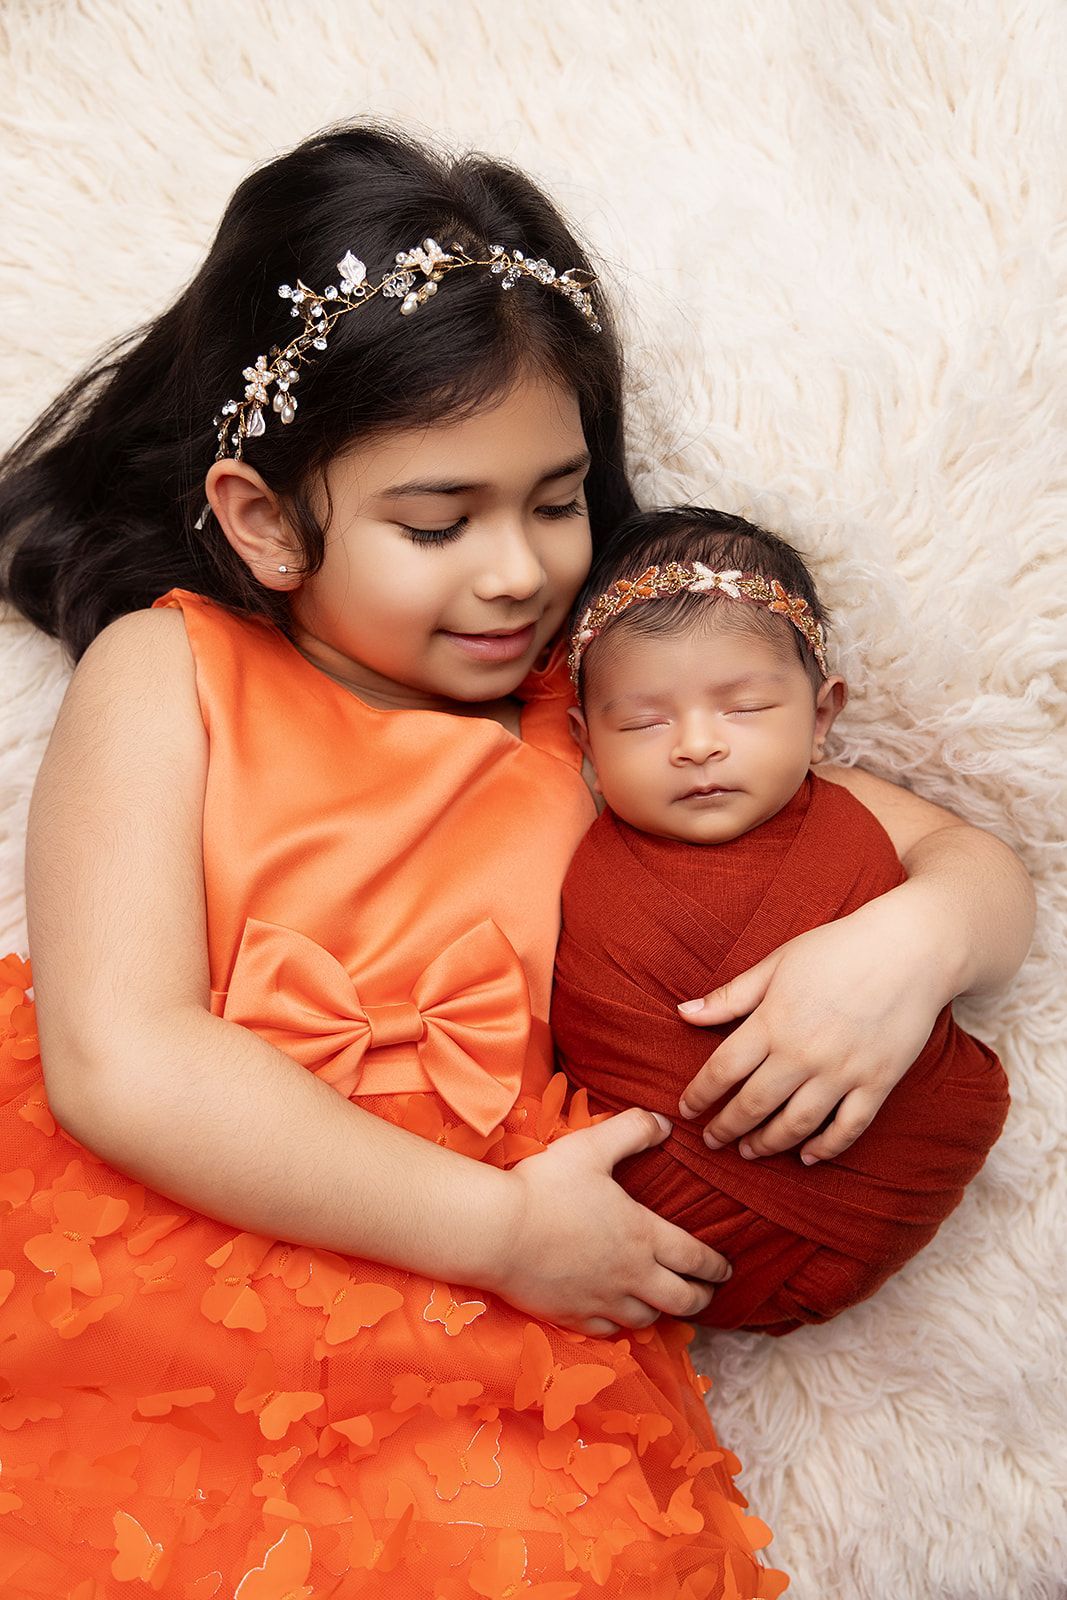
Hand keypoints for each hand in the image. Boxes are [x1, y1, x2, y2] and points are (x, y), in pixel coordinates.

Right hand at [489, 1109, 731, 1336]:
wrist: (497, 1232)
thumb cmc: (545, 1186)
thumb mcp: (592, 1146)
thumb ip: (632, 1131)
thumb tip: (665, 1123)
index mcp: (643, 1236)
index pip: (694, 1257)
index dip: (715, 1265)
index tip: (726, 1269)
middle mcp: (631, 1276)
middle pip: (682, 1300)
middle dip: (701, 1297)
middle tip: (706, 1292)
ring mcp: (602, 1301)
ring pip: (647, 1319)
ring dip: (661, 1311)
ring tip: (663, 1303)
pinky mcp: (573, 1317)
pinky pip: (609, 1331)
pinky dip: (620, 1325)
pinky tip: (617, 1315)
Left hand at [677, 896, 947, 1163]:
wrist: (911, 949)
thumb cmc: (838, 948)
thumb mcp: (777, 963)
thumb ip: (730, 995)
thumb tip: (683, 1013)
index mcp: (773, 1022)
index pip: (723, 1070)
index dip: (699, 1095)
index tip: (686, 1109)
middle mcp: (803, 1054)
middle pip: (753, 1105)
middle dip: (726, 1128)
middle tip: (711, 1140)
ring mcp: (843, 1073)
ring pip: (796, 1125)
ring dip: (767, 1144)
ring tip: (749, 1151)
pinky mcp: (877, 1083)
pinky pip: (847, 1128)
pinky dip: (825, 1148)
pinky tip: (806, 1156)